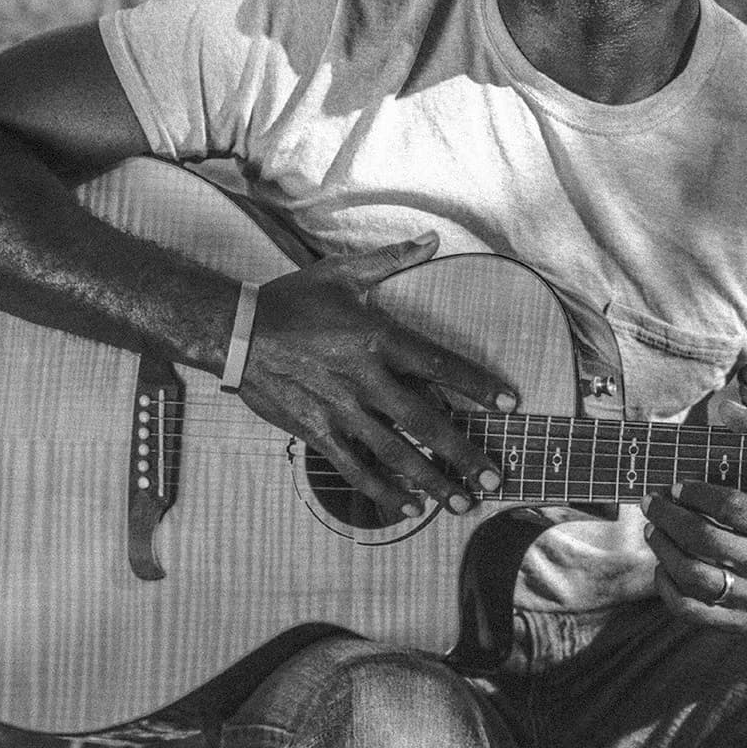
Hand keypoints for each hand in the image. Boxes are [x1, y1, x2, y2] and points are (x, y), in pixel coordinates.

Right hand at [234, 237, 513, 516]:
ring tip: (462, 504)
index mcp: (379, 339)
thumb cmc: (292, 300)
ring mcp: (341, 410)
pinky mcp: (317, 431)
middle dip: (464, 455)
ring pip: (396, 454)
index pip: (441, 365)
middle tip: (495, 479)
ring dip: (432, 483)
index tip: (510, 405)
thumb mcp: (343, 272)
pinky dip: (383, 491)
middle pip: (426, 423)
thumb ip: (392, 259)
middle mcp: (365, 379)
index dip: (479, 385)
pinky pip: (356, 468)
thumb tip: (433, 238)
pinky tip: (409, 509)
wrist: (235, 332)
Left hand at [645, 471, 746, 633]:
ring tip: (653, 531)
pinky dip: (666, 585)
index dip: (696, 494)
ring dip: (663, 548)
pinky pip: (687, 606)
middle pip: (705, 539)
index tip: (675, 488)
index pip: (731, 507)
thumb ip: (731, 503)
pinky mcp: (736, 623)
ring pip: (691, 574)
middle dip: (669, 517)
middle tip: (651, 504)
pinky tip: (662, 567)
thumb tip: (672, 494)